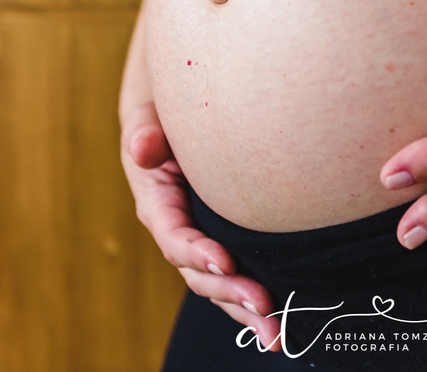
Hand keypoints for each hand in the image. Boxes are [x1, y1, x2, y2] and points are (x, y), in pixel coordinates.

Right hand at [120, 3, 282, 348]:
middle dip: (229, 294)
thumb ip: (148, 129)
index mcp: (155, 194)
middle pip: (197, 269)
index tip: (224, 262)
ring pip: (216, 278)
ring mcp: (199, 230)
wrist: (183, 91)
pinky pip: (234, 267)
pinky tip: (283, 314)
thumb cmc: (169, 95)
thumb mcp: (152, 104)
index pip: (172, 232)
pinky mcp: (222, 230)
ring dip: (243, 307)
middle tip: (267, 312)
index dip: (195, 251)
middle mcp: (175, 221)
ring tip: (278, 335)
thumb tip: (143, 149)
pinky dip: (251, 291)